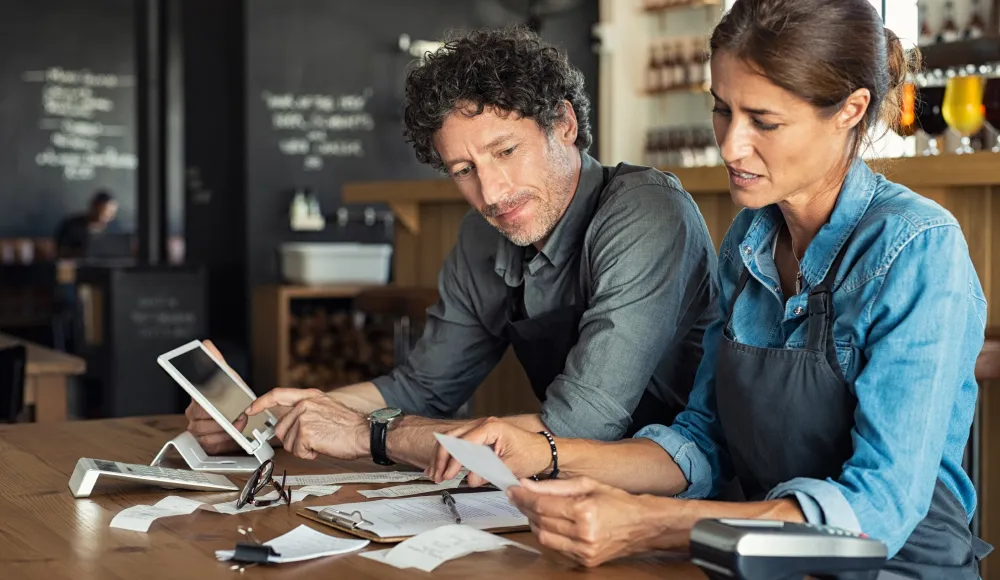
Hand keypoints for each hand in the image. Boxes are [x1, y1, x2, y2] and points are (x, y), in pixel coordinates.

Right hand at [184, 340, 246, 454]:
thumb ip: (216, 361)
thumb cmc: (232, 394)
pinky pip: (208, 443)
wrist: (241, 412)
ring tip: (237, 424)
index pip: (196, 401)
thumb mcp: (227, 376)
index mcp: (196, 396)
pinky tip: (231, 434)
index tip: (215, 409)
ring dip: (224, 430)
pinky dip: (222, 440)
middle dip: (222, 418)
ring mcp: (197, 427)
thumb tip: (206, 345)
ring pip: (204, 432)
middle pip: (201, 419)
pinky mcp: (204, 440)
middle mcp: (193, 412)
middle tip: (237, 415)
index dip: (207, 407)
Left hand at [246, 388, 368, 459]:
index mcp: (309, 396)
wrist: (365, 433)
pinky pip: (297, 451)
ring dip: (303, 448)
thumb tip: (289, 424)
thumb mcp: (326, 409)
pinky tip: (322, 447)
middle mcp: (304, 404)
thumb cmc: (350, 426)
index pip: (277, 395)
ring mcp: (303, 418)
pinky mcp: (305, 433)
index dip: (261, 403)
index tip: (250, 409)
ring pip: (289, 443)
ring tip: (322, 441)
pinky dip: (309, 455)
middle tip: (313, 440)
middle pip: (281, 428)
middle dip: (294, 440)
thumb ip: (306, 411)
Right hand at [428, 417, 551, 485]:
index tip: (448, 476)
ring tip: (436, 474)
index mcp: (491, 428)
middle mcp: (483, 425)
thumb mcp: (510, 466)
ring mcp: (480, 429)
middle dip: (442, 458)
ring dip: (442, 457)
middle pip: (451, 438)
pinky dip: (449, 455)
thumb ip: (489, 472)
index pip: (463, 443)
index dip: (453, 461)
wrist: (543, 451)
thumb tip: (470, 479)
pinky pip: (458, 443)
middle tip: (438, 476)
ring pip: (451, 440)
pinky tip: (441, 466)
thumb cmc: (531, 454)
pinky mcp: (479, 437)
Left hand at [507, 477, 686, 566]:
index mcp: (585, 511)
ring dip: (534, 522)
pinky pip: (556, 548)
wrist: (642, 525)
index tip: (512, 489)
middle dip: (525, 507)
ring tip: (533, 509)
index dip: (523, 497)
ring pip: (544, 537)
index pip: (542, 504)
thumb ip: (554, 485)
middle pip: (540, 521)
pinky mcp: (585, 561)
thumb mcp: (587, 484)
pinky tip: (548, 523)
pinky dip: (548, 534)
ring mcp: (584, 550)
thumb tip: (527, 484)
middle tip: (518, 496)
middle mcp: (584, 534)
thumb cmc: (617, 501)